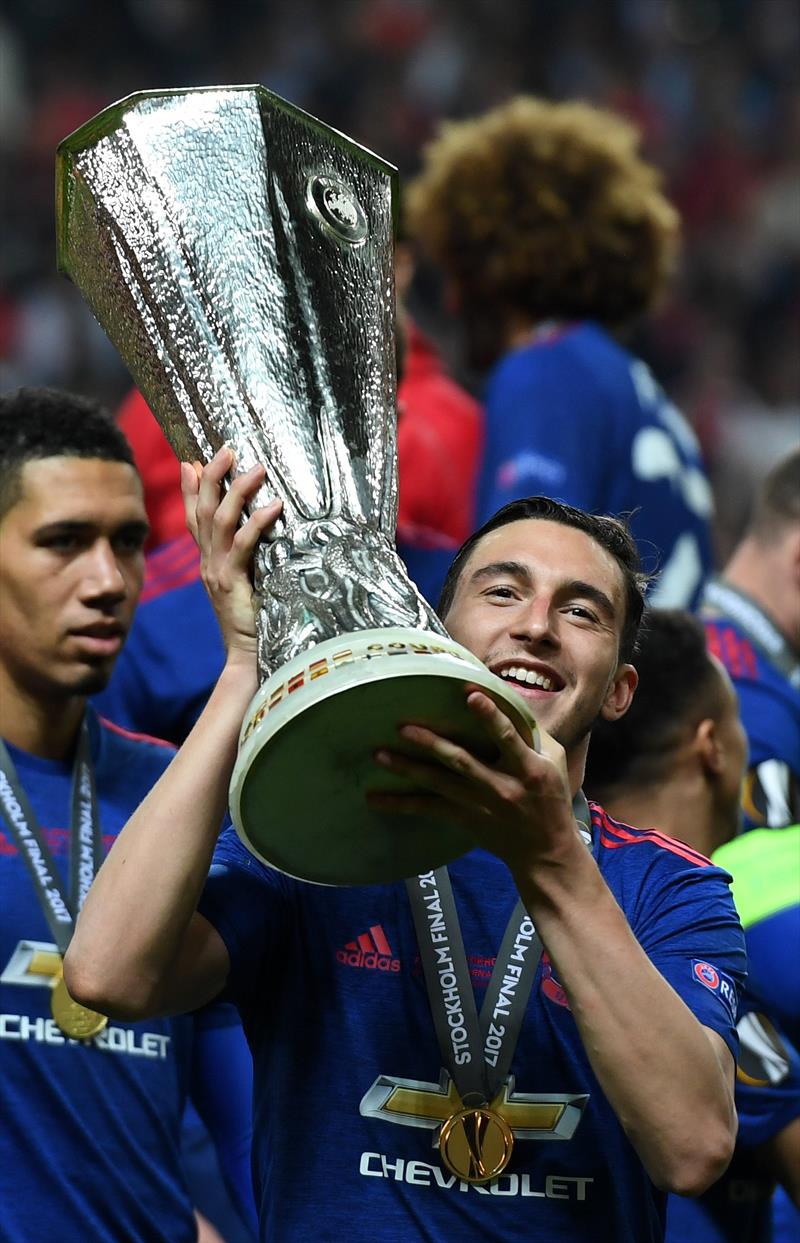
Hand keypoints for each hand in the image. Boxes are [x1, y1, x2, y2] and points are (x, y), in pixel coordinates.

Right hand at [181, 447, 281, 664]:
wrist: (246, 656)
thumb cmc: (252, 618)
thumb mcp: (243, 580)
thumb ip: (242, 554)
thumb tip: (253, 524)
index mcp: (208, 560)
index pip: (193, 517)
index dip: (191, 488)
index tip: (194, 460)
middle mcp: (208, 562)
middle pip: (202, 511)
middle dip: (212, 476)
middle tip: (228, 449)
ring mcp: (217, 572)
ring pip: (219, 521)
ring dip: (237, 491)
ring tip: (257, 469)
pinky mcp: (233, 584)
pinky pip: (242, 546)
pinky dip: (257, 523)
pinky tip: (274, 507)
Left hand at [368, 689, 576, 876]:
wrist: (543, 850)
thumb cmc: (550, 798)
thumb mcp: (555, 762)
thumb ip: (532, 733)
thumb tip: (505, 700)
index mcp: (527, 769)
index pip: (507, 738)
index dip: (490, 717)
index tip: (471, 695)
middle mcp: (500, 786)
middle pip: (462, 762)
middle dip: (432, 744)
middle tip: (404, 728)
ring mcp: (479, 805)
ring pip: (439, 784)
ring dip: (408, 768)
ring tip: (379, 755)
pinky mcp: (464, 818)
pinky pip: (428, 809)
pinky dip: (401, 804)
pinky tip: (375, 799)